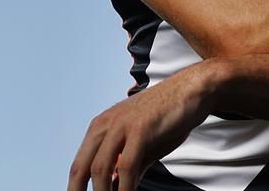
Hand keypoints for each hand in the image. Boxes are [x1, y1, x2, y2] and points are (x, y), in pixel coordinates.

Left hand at [67, 62, 217, 190]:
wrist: (192, 89)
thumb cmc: (167, 117)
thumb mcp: (141, 146)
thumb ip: (126, 167)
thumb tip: (115, 189)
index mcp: (100, 127)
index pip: (79, 166)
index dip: (76, 189)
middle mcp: (105, 125)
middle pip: (81, 169)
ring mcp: (122, 125)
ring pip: (100, 169)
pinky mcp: (141, 128)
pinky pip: (127, 166)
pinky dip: (125, 188)